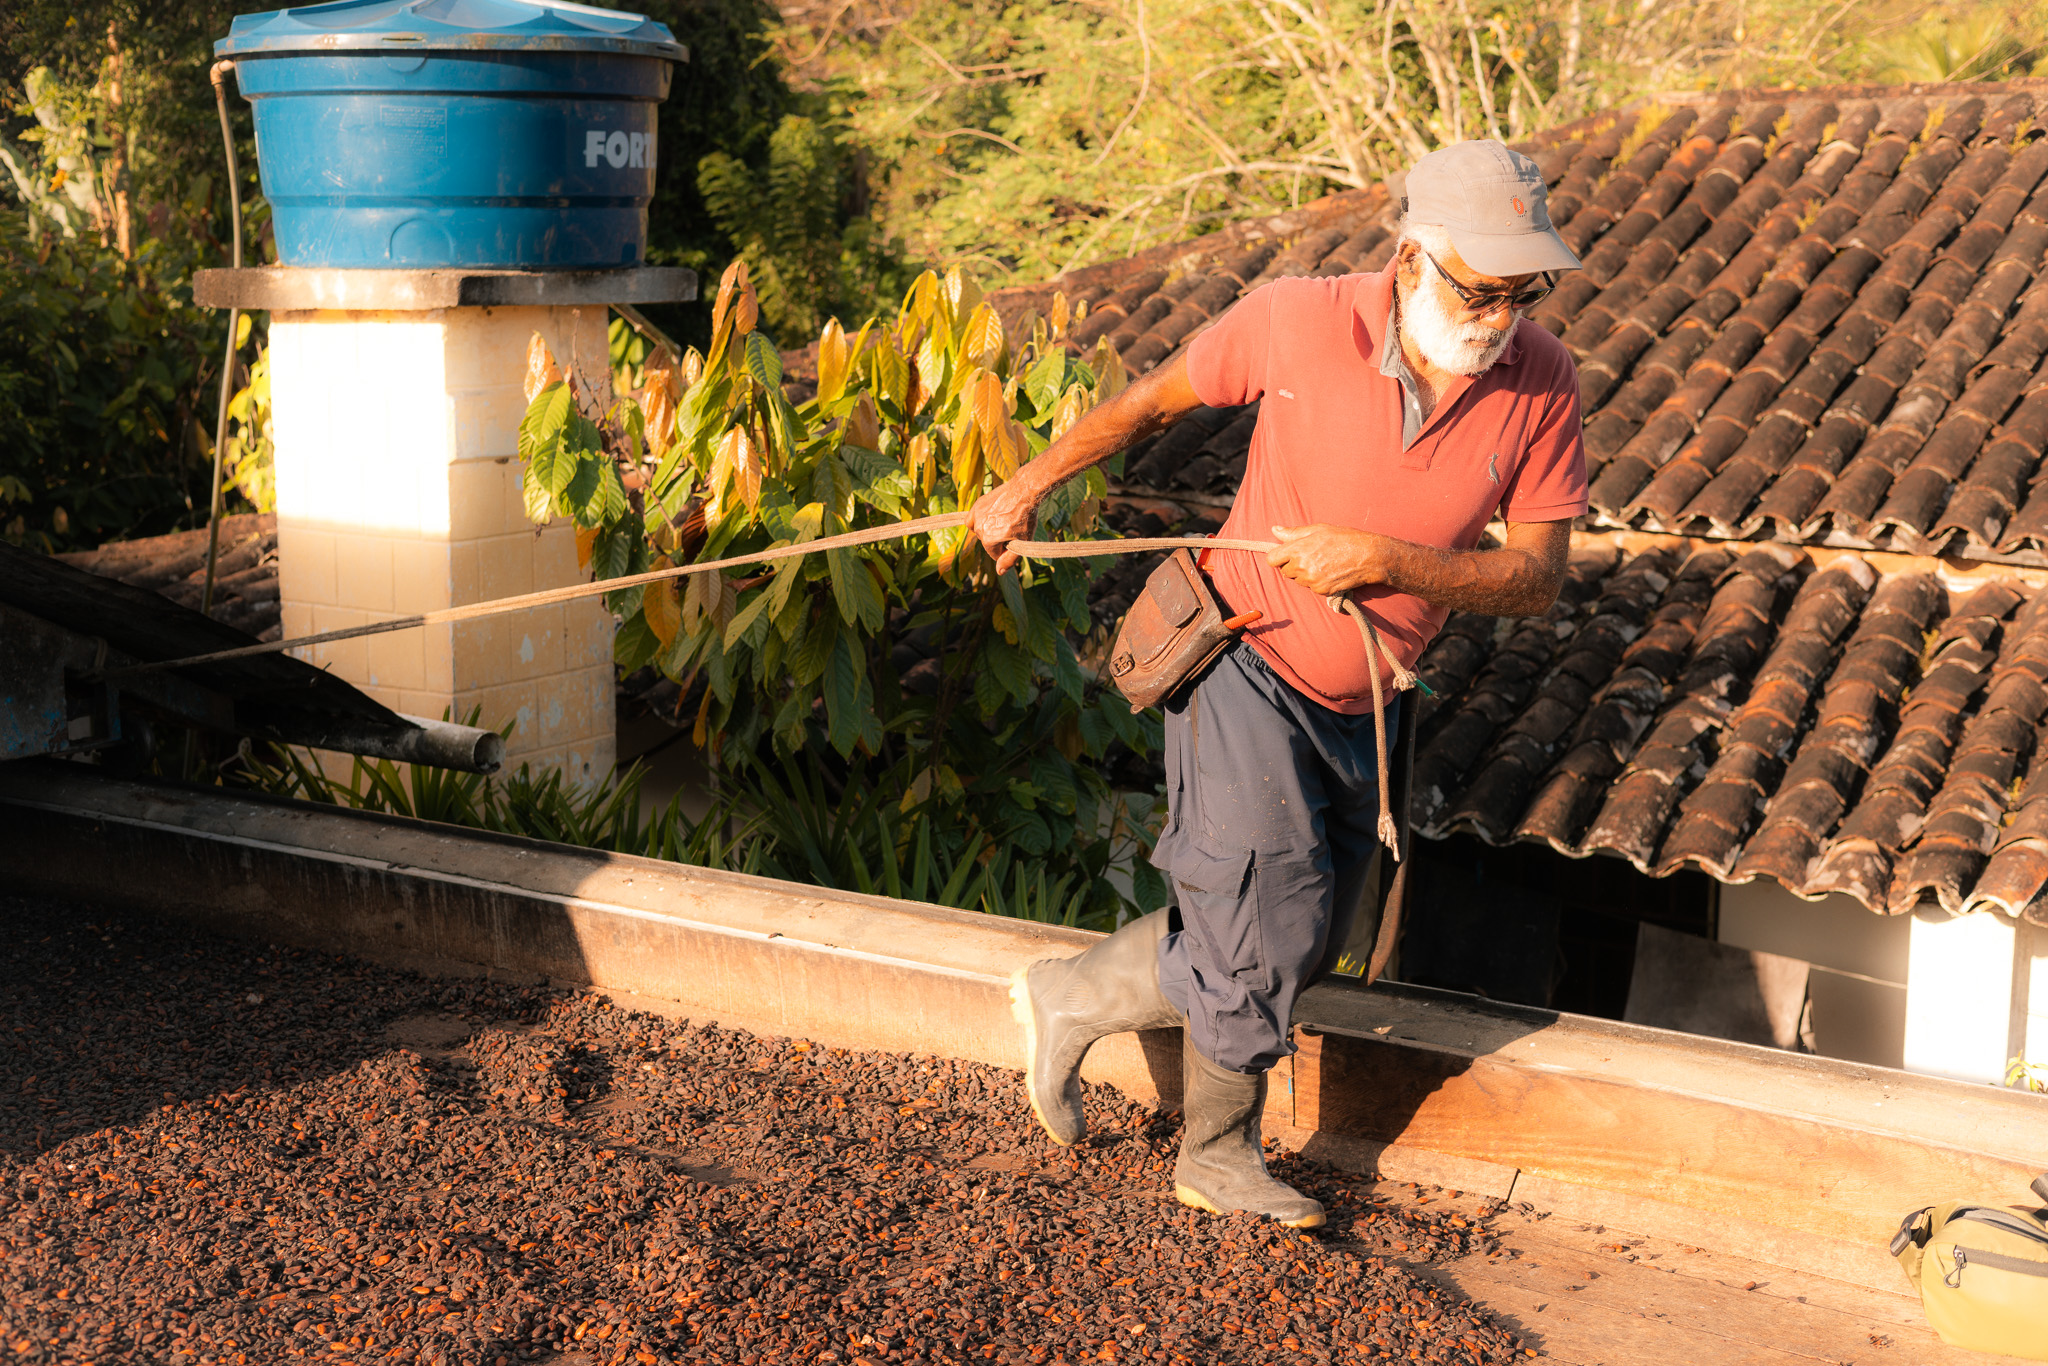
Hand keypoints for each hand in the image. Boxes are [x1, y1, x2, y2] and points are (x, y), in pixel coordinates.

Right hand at [968, 477, 1041, 574]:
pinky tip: (988, 519)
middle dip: (998, 539)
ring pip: (981, 532)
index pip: (996, 554)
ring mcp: (977, 517)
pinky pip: (971, 520)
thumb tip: (999, 572)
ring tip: (1004, 521)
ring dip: (990, 530)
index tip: (1015, 539)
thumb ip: (1009, 559)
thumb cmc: (1025, 517)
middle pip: (988, 543)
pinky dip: (977, 522)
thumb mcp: (1022, 542)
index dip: (1007, 549)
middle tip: (1012, 528)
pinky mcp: (977, 506)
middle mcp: (979, 529)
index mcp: (989, 541)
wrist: (1024, 492)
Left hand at [1266, 524, 1387, 595]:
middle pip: (1285, 571)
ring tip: (1323, 563)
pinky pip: (1311, 587)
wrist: (1367, 556)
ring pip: (1298, 580)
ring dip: (1305, 574)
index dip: (1278, 557)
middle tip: (1312, 556)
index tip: (1286, 554)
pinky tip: (1329, 572)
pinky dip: (1317, 582)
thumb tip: (1274, 530)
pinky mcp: (1321, 591)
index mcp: (1298, 550)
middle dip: (1294, 565)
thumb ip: (1293, 532)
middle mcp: (1302, 567)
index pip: (1272, 559)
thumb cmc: (1344, 539)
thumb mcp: (1318, 530)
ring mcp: (1311, 581)